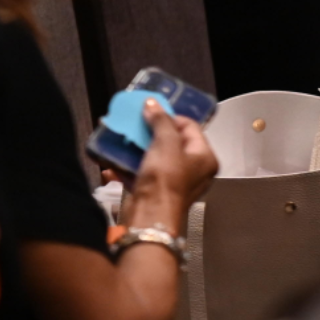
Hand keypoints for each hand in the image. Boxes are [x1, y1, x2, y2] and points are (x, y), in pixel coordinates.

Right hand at [123, 101, 216, 225]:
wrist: (149, 216)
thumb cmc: (165, 178)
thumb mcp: (165, 142)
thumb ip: (160, 120)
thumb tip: (152, 103)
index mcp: (205, 158)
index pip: (190, 126)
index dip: (170, 117)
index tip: (151, 113)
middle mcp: (194, 170)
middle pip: (172, 141)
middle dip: (151, 132)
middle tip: (136, 124)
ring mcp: (175, 182)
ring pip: (156, 156)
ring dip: (138, 147)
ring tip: (123, 138)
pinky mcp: (157, 191)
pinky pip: (144, 172)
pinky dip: (130, 165)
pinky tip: (114, 159)